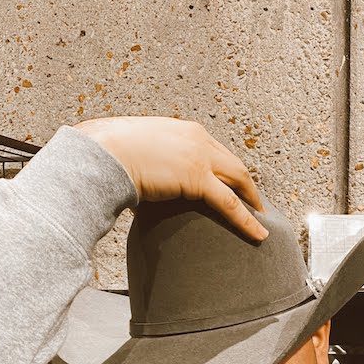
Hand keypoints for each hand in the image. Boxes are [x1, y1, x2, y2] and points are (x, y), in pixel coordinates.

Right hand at [74, 116, 267, 240]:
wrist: (101, 152)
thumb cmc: (106, 152)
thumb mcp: (133, 150)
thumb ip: (147, 161)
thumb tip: (140, 177)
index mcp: (182, 129)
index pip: (214, 149)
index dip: (226, 168)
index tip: (232, 182)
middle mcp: (196, 137)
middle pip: (232, 162)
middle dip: (246, 182)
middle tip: (255, 200)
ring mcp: (199, 156)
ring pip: (238, 179)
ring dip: (252, 199)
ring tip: (262, 217)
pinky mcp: (197, 178)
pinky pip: (230, 203)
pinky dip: (247, 220)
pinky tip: (258, 234)